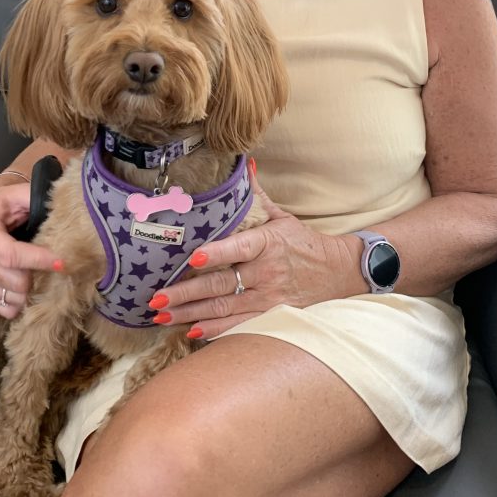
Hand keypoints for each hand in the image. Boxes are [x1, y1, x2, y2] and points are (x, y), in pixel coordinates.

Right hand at [0, 178, 61, 318]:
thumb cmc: (9, 203)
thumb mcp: (20, 193)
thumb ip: (35, 198)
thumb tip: (60, 208)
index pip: (10, 255)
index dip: (37, 260)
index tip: (62, 262)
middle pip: (14, 281)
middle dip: (38, 277)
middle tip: (54, 266)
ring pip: (12, 297)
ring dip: (32, 291)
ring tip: (43, 275)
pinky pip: (3, 308)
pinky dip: (20, 304)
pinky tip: (30, 291)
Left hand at [149, 176, 361, 339]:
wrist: (339, 273)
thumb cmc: (303, 243)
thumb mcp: (281, 217)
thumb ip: (256, 196)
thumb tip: (243, 164)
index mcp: (268, 243)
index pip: (240, 248)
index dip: (218, 254)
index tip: (194, 258)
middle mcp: (267, 273)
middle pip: (222, 285)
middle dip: (186, 293)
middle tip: (156, 297)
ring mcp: (269, 298)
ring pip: (224, 309)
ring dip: (190, 314)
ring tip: (161, 316)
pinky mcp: (272, 316)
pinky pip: (239, 326)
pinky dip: (215, 330)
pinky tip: (191, 332)